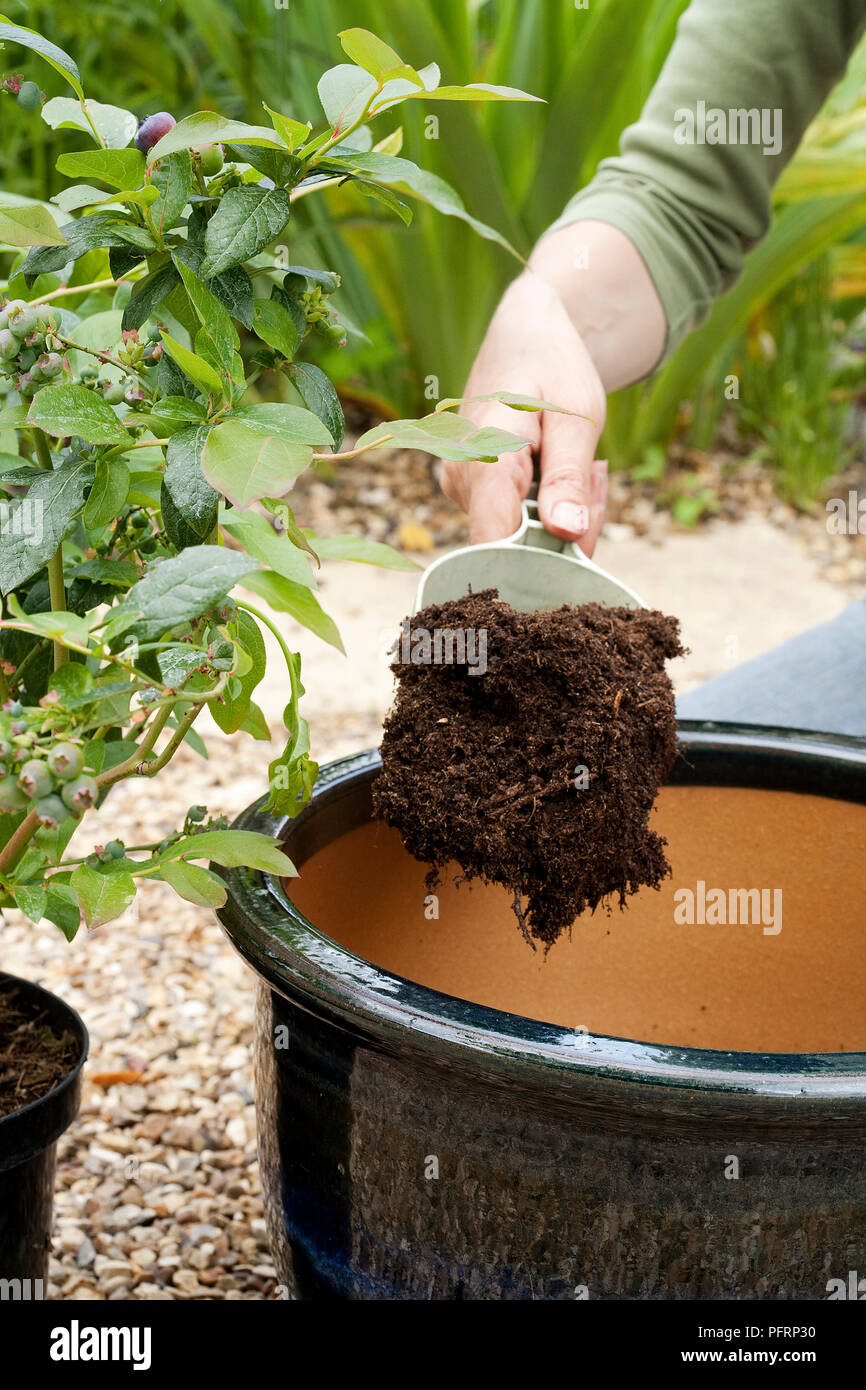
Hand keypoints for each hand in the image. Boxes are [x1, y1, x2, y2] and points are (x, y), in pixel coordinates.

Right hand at [441, 270, 607, 552]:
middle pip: (517, 547)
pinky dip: (551, 506)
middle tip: (597, 479)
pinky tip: (566, 471)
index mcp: (484, 463)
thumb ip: (569, 479)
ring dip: (566, 514)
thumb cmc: (553, 366)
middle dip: (570, 532)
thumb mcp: (576, 418)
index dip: (537, 566)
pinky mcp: (474, 494)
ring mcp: (464, 491)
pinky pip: (517, 521)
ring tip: (586, 465)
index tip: (578, 557)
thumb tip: (566, 534)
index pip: (495, 545)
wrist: (526, 334)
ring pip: (522, 536)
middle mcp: (462, 483)